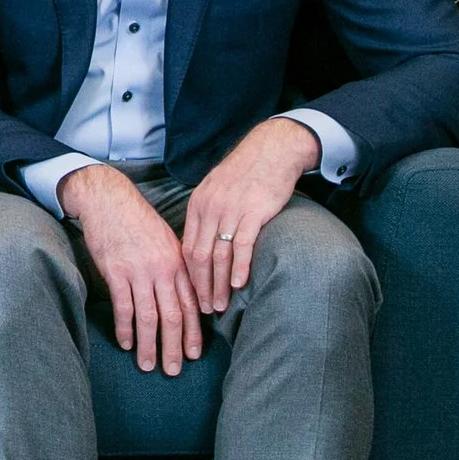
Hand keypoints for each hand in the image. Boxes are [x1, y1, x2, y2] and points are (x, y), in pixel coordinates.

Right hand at [58, 164, 202, 374]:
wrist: (108, 199)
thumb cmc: (137, 220)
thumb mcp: (167, 240)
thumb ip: (178, 267)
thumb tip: (187, 295)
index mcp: (178, 263)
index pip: (191, 304)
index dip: (193, 332)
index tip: (194, 354)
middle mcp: (162, 269)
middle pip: (172, 316)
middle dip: (174, 347)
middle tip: (174, 371)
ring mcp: (139, 271)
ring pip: (148, 316)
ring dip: (148, 344)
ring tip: (147, 365)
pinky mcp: (115, 271)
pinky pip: (123, 306)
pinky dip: (124, 328)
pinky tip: (125, 343)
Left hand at [180, 117, 318, 312]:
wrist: (271, 150)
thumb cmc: (245, 173)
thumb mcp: (216, 190)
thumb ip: (207, 215)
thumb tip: (202, 244)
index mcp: (198, 205)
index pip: (187, 248)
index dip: (189, 276)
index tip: (192, 296)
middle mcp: (210, 209)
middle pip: (199, 256)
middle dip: (200, 286)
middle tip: (204, 309)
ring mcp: (231, 210)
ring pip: (219, 255)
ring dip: (219, 284)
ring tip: (221, 305)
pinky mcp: (254, 212)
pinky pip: (243, 245)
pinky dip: (239, 267)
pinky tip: (239, 284)